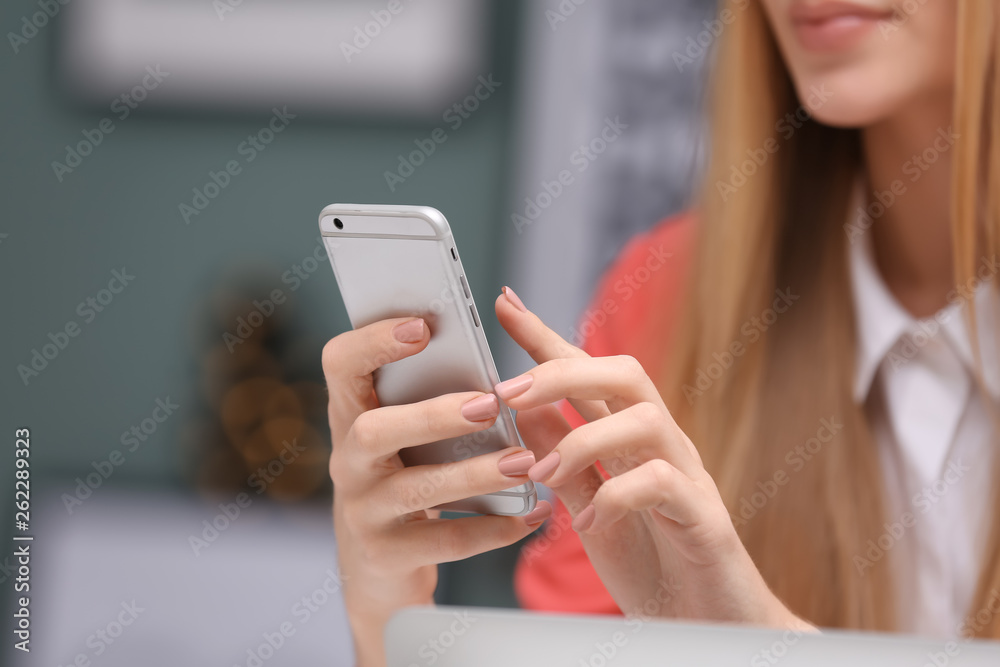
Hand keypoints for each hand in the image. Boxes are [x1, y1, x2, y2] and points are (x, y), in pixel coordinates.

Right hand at [322, 317, 551, 665]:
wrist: (379, 565)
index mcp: (353, 413)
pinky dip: (493, 528)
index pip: (341, 364)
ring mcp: (362, 510)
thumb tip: (507, 311)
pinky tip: (533, 514)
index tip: (423, 327)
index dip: (374, 341)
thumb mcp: (410, 430)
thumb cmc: (410, 471)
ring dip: (474, 474)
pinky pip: (443, 541)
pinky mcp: (387, 554)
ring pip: (415, 488)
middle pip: (371, 431)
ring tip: (524, 463)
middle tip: (488, 406)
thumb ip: (441, 383)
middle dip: (432, 416)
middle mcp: (348, 459)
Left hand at [495, 287, 812, 629]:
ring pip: (646, 419)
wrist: (708, 623)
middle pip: (625, 374)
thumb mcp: (587, 505)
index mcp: (629, 440)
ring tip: (541, 477)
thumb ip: (560, 458)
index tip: (504, 303)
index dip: (546, 337)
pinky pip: (664, 483)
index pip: (588, 373)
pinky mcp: (704, 518)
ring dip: (582, 440)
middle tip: (508, 392)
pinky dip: (619, 495)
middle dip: (562, 372)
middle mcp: (662, 446)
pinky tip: (590, 520)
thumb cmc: (650, 562)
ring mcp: (688, 477)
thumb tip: (519, 410)